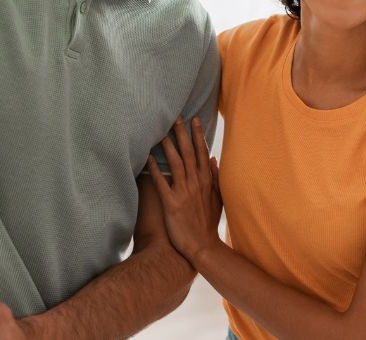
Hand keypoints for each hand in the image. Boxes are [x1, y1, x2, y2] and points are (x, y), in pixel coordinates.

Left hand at [147, 118, 222, 263]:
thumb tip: (213, 160)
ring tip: (161, 132)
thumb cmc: (207, 224)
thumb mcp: (218, 200)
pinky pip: (162, 184)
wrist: (202, 247)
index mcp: (206, 182)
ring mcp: (184, 193)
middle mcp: (196, 184)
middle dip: (183, 135)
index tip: (194, 120)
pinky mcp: (171, 204)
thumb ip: (215, 179)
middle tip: (176, 117)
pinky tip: (148, 159)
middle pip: (189, 154)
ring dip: (169, 147)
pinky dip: (155, 170)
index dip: (198, 136)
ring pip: (176, 164)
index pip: (202, 153)